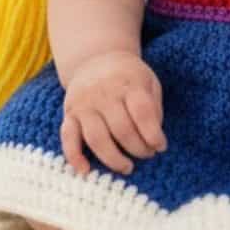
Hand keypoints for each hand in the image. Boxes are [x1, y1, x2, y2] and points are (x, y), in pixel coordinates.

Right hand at [60, 51, 166, 175]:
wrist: (95, 59)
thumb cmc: (129, 76)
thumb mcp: (148, 81)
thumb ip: (153, 107)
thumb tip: (154, 138)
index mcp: (128, 83)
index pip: (142, 112)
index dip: (153, 134)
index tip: (161, 146)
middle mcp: (104, 93)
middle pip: (121, 129)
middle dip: (138, 148)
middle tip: (147, 155)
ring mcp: (84, 104)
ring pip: (96, 138)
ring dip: (113, 159)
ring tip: (128, 167)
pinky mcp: (69, 114)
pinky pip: (68, 137)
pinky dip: (74, 157)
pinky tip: (86, 171)